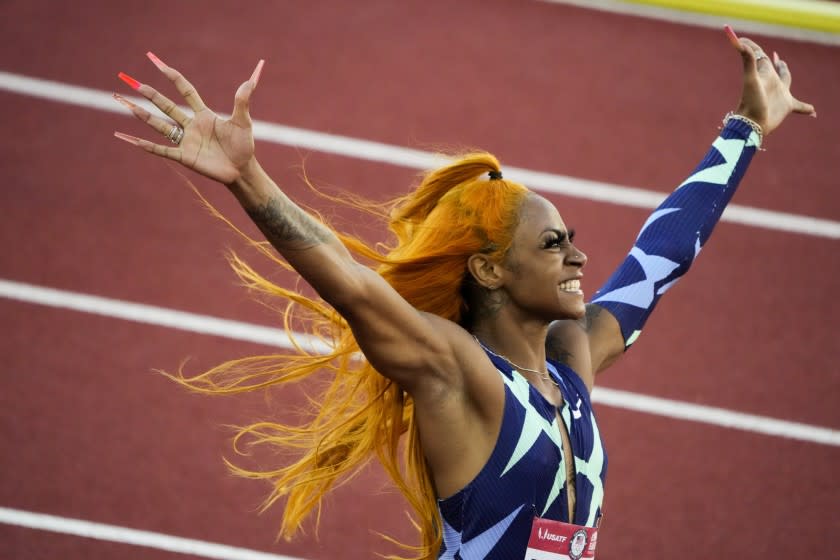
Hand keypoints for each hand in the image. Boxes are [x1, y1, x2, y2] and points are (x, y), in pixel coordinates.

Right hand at [113, 53, 263, 184]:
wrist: (242, 170)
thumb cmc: (244, 146)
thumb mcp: (243, 122)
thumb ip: (243, 101)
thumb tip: (250, 80)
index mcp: (204, 115)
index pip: (185, 91)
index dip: (172, 76)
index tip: (157, 62)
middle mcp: (191, 126)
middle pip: (167, 106)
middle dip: (150, 94)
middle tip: (133, 82)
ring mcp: (186, 141)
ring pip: (160, 126)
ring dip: (143, 116)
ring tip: (125, 104)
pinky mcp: (185, 157)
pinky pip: (162, 150)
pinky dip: (147, 146)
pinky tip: (131, 139)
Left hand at [724, 25, 815, 136]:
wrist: (752, 123)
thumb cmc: (751, 102)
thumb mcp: (751, 79)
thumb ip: (748, 60)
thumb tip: (739, 41)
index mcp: (765, 74)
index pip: (759, 56)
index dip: (753, 47)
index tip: (742, 39)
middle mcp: (772, 83)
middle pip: (775, 68)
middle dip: (776, 61)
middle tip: (775, 56)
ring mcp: (780, 95)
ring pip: (786, 81)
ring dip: (786, 74)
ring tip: (785, 70)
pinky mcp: (787, 107)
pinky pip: (800, 107)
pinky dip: (806, 109)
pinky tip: (813, 113)